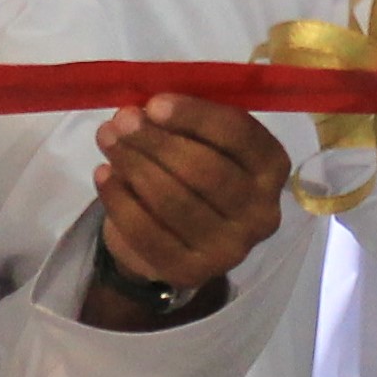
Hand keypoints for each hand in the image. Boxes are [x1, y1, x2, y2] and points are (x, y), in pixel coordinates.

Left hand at [90, 95, 291, 318]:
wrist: (183, 239)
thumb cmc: (196, 170)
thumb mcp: (202, 139)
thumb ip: (183, 123)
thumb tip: (140, 112)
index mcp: (272, 168)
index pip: (239, 136)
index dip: (195, 116)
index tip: (154, 104)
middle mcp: (261, 212)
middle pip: (205, 171)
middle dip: (156, 142)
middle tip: (122, 121)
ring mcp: (230, 249)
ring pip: (173, 201)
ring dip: (133, 165)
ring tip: (108, 140)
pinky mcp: (191, 272)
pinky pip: (147, 233)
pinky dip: (119, 200)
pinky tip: (104, 175)